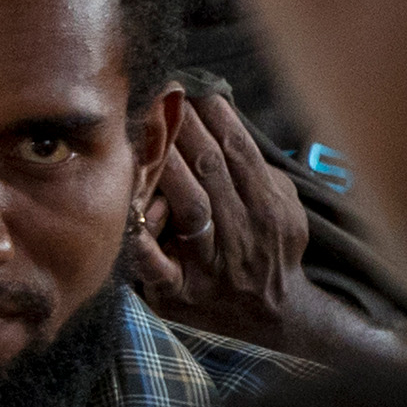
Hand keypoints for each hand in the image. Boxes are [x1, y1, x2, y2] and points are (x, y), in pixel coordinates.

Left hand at [125, 93, 329, 353]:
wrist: (276, 314)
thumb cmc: (270, 245)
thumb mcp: (283, 204)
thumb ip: (257, 167)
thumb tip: (224, 117)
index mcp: (269, 208)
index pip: (240, 154)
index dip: (216, 120)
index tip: (193, 91)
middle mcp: (243, 234)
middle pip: (212, 173)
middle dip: (186, 131)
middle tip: (161, 98)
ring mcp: (212, 265)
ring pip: (191, 208)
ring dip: (167, 167)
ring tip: (145, 133)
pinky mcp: (181, 292)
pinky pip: (157, 265)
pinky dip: (141, 241)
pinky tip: (123, 213)